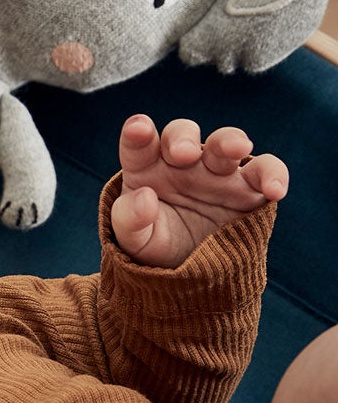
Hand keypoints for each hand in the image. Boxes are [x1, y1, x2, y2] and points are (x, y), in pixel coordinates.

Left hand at [111, 114, 288, 267]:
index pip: (138, 146)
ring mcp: (217, 174)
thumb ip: (129, 220)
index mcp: (147, 169)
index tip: (138, 129)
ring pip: (225, 144)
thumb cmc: (155, 245)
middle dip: (182, 138)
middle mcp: (182, 164)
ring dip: (230, 141)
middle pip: (182, 135)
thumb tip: (144, 197)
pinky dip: (274, 175)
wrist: (190, 273)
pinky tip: (274, 190)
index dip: (137, 134)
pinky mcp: (250, 190)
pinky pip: (266, 172)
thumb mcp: (133, 240)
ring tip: (237, 149)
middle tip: (183, 154)